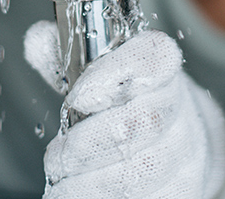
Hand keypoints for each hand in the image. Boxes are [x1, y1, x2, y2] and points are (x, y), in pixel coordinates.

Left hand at [24, 21, 224, 198]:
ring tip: (64, 182)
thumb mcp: (103, 74)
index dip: (113, 74)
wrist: (186, 141)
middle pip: (139, 123)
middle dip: (86, 145)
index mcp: (161, 68)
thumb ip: (70, 59)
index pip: (151, 59)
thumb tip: (38, 41)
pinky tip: (81, 196)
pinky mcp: (185, 189)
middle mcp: (180, 108)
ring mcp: (186, 152)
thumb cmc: (133, 103)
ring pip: (139, 172)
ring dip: (89, 183)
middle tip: (59, 156)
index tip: (78, 96)